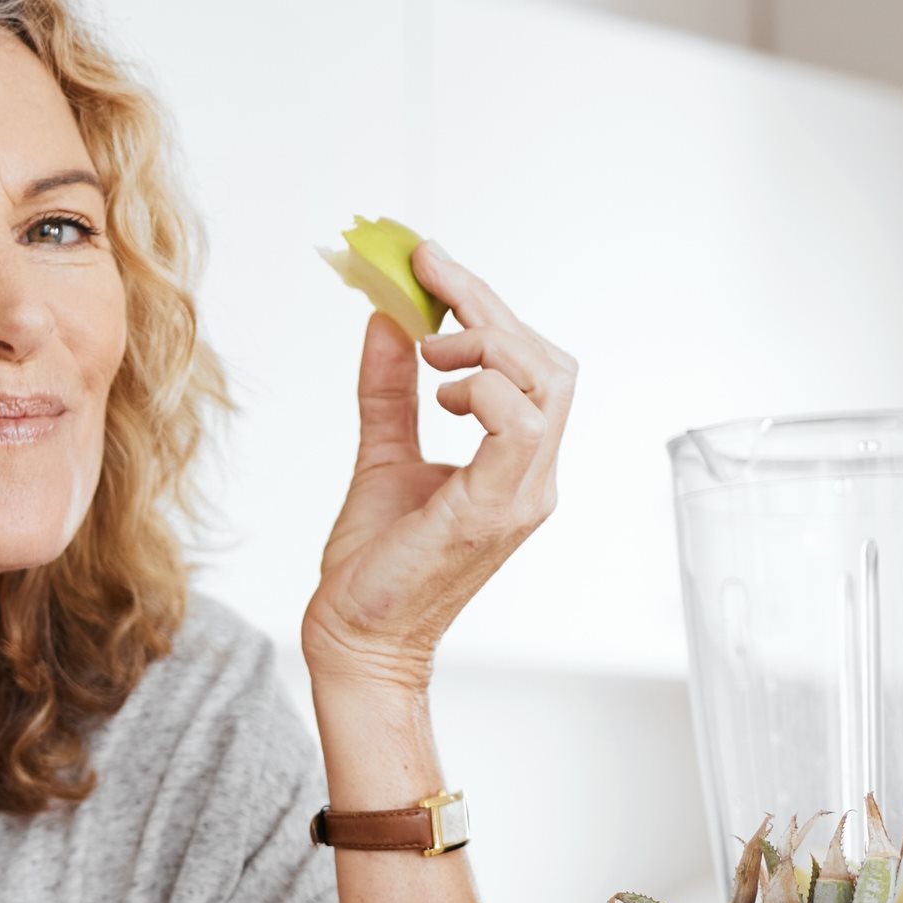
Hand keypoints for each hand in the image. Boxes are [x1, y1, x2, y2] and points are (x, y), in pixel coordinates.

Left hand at [301, 243, 576, 695]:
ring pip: (545, 383)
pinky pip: (518, 425)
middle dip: (489, 307)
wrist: (356, 640)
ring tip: (432, 351)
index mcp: (515, 464)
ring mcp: (523, 495)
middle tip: (428, 275)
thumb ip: (390, 391)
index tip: (432, 262)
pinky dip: (482, 390)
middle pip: (547, 361)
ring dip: (487, 344)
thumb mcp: (381, 454)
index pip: (530, 365)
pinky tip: (440, 392)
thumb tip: (385, 320)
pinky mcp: (497, 510)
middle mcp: (533, 477)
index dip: (487, 306)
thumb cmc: (372, 566)